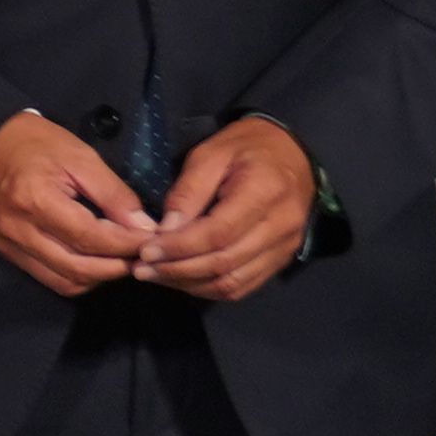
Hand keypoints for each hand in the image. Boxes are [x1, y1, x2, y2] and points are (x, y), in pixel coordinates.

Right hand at [0, 110, 157, 299]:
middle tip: (144, 254)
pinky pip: (50, 278)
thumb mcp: (80, 157)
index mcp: (37, 200)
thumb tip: (144, 226)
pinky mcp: (8, 252)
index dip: (127, 244)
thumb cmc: (34, 143)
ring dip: (99, 277)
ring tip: (122, 260)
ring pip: (66, 281)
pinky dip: (78, 277)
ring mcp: (11, 245)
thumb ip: (113, 193)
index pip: (91, 237)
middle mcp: (21, 231)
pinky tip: (95, 263)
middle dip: (118, 266)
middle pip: (79, 268)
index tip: (154, 240)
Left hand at [135, 115, 318, 302]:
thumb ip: (188, 192)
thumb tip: (164, 231)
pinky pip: (244, 285)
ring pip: (233, 282)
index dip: (179, 247)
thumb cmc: (247, 147)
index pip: (218, 234)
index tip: (145, 251)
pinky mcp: (282, 258)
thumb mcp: (211, 154)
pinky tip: (183, 280)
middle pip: (224, 263)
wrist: (294, 151)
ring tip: (156, 276)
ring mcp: (285, 246)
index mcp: (264, 192)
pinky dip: (210, 288)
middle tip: (141, 269)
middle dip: (177, 270)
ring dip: (190, 284)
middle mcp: (280, 225)